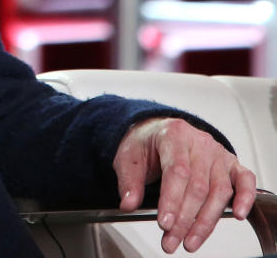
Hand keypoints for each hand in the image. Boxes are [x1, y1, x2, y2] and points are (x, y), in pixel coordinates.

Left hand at [114, 116, 256, 252]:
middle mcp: (199, 143)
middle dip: (184, 219)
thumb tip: (128, 205)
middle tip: (171, 241)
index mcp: (173, 135)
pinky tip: (238, 215)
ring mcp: (218, 154)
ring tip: (190, 242)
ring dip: (206, 222)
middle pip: (198, 187)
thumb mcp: (128, 158)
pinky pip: (245, 180)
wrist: (159, 131)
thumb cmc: (146, 145)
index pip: (177, 172)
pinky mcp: (232, 164)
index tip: (164, 223)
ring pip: (219, 191)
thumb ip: (128, 182)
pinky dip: (245, 198)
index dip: (171, 200)